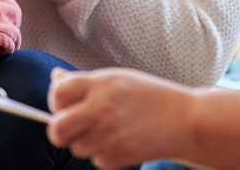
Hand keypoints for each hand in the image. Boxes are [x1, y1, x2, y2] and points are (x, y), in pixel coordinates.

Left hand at [46, 68, 196, 168]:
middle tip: (73, 126)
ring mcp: (110, 134)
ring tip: (109, 130)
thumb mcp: (118, 78)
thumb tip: (55, 78)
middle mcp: (102, 109)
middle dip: (60, 130)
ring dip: (87, 142)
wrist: (184, 119)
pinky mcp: (119, 156)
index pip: (58, 92)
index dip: (56, 100)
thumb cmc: (150, 95)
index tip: (64, 104)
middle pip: (57, 129)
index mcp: (101, 84)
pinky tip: (121, 141)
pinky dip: (105, 155)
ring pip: (77, 148)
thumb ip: (85, 81)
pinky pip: (96, 161)